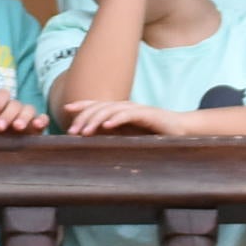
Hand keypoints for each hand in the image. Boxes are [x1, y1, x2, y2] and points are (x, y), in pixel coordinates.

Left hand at [0, 91, 48, 136]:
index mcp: (1, 106)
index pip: (3, 94)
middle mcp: (15, 109)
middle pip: (15, 104)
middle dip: (7, 114)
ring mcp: (28, 118)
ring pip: (30, 109)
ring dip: (23, 117)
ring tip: (17, 127)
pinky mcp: (38, 129)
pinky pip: (44, 119)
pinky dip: (42, 120)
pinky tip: (37, 125)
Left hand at [63, 99, 186, 137]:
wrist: (180, 129)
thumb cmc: (153, 134)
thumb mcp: (129, 135)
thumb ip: (113, 135)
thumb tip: (93, 141)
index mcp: (120, 110)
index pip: (97, 104)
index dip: (82, 105)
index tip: (66, 108)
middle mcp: (125, 106)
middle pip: (100, 107)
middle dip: (83, 117)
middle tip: (71, 131)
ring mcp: (136, 109)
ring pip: (111, 110)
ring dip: (95, 120)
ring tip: (84, 131)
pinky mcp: (147, 115)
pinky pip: (128, 115)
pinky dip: (116, 119)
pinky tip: (107, 126)